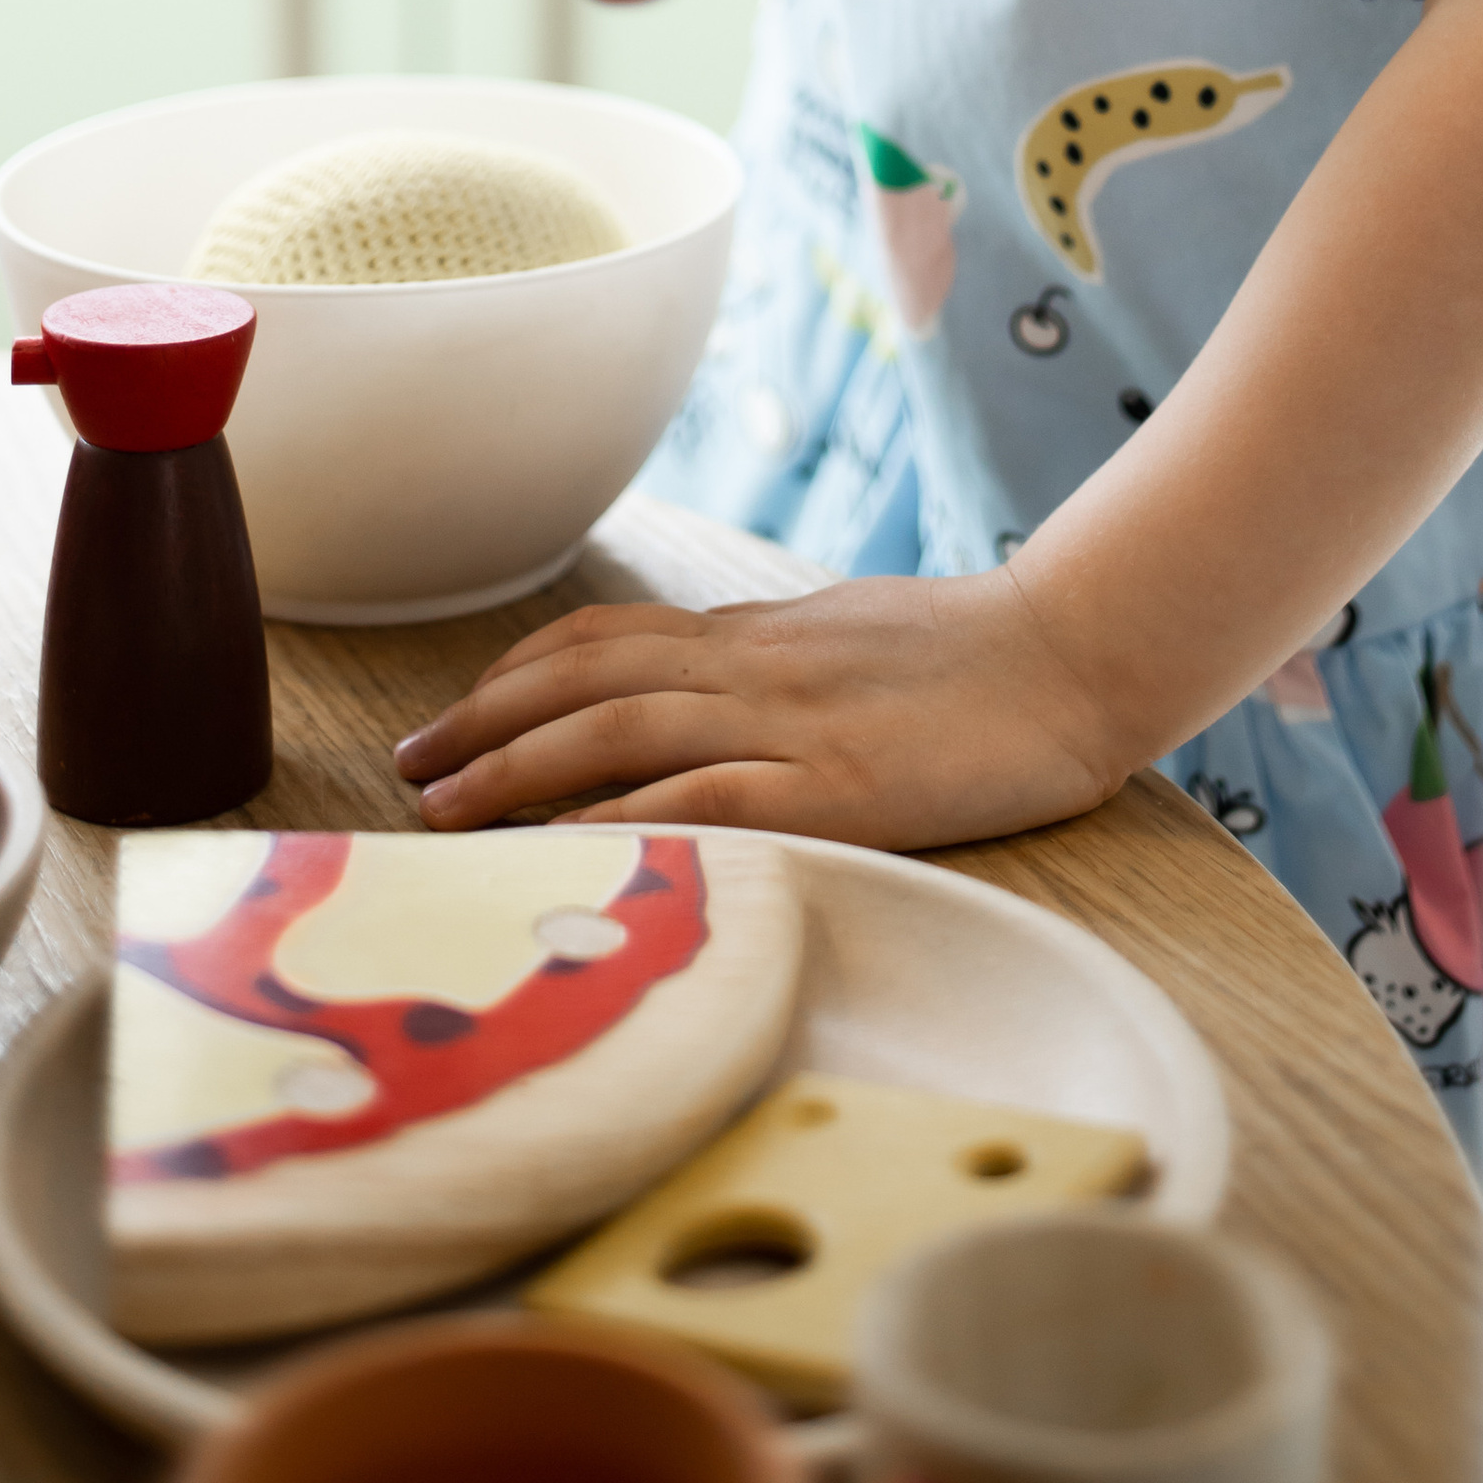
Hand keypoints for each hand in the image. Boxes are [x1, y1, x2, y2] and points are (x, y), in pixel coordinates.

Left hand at [392, 571, 1135, 853]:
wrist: (1073, 651)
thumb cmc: (974, 654)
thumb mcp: (849, 639)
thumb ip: (773, 664)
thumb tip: (702, 690)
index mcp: (757, 636)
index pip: (604, 640)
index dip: (514, 675)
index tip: (453, 717)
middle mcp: (754, 669)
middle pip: (583, 681)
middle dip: (483, 723)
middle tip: (408, 770)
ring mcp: (791, 725)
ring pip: (621, 728)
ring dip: (519, 767)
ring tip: (447, 812)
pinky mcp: (838, 786)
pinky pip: (711, 794)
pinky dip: (628, 814)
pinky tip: (571, 846)